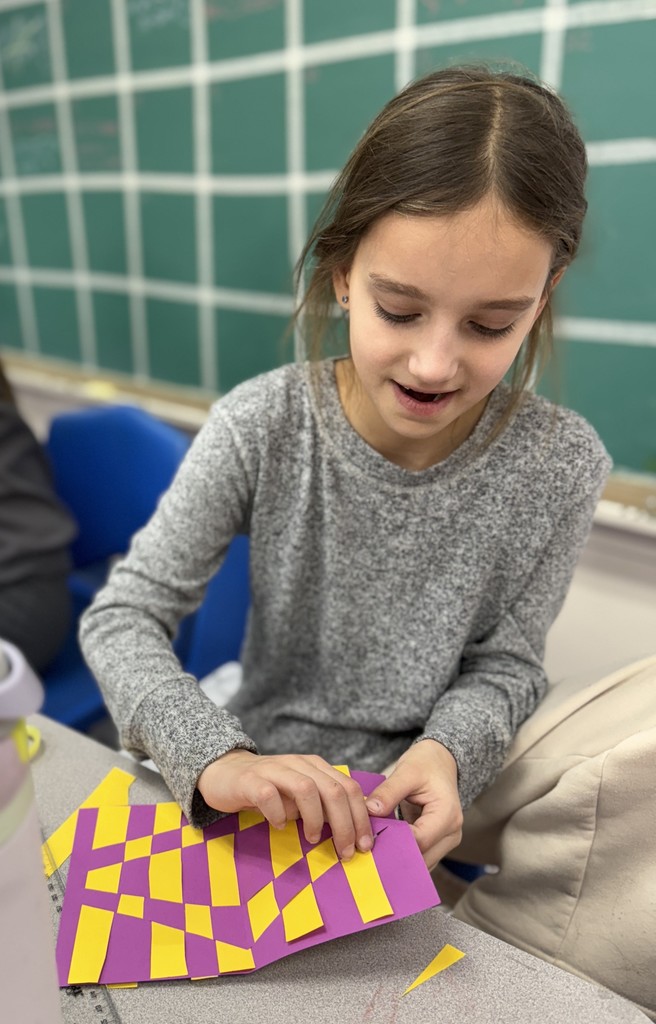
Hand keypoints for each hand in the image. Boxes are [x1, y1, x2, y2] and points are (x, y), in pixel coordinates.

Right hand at [197, 749, 373, 860]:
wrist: (224, 773)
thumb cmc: (268, 789)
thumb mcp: (300, 794)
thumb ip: (323, 805)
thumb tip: (353, 832)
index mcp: (315, 766)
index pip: (348, 787)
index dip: (360, 817)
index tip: (365, 845)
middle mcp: (298, 764)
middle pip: (333, 790)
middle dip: (345, 824)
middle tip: (346, 852)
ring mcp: (274, 769)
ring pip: (306, 788)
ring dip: (314, 818)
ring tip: (312, 839)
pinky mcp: (250, 780)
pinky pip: (269, 795)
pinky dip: (278, 813)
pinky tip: (278, 826)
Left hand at [364, 739, 462, 869]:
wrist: (441, 761)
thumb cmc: (426, 763)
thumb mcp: (407, 771)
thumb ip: (388, 792)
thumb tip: (370, 811)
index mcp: (447, 815)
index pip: (419, 840)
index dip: (393, 841)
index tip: (368, 837)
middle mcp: (451, 833)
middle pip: (421, 857)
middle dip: (394, 854)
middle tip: (365, 848)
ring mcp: (446, 841)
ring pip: (420, 862)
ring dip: (397, 857)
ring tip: (373, 849)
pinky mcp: (438, 843)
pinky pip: (420, 856)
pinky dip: (402, 853)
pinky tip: (384, 846)